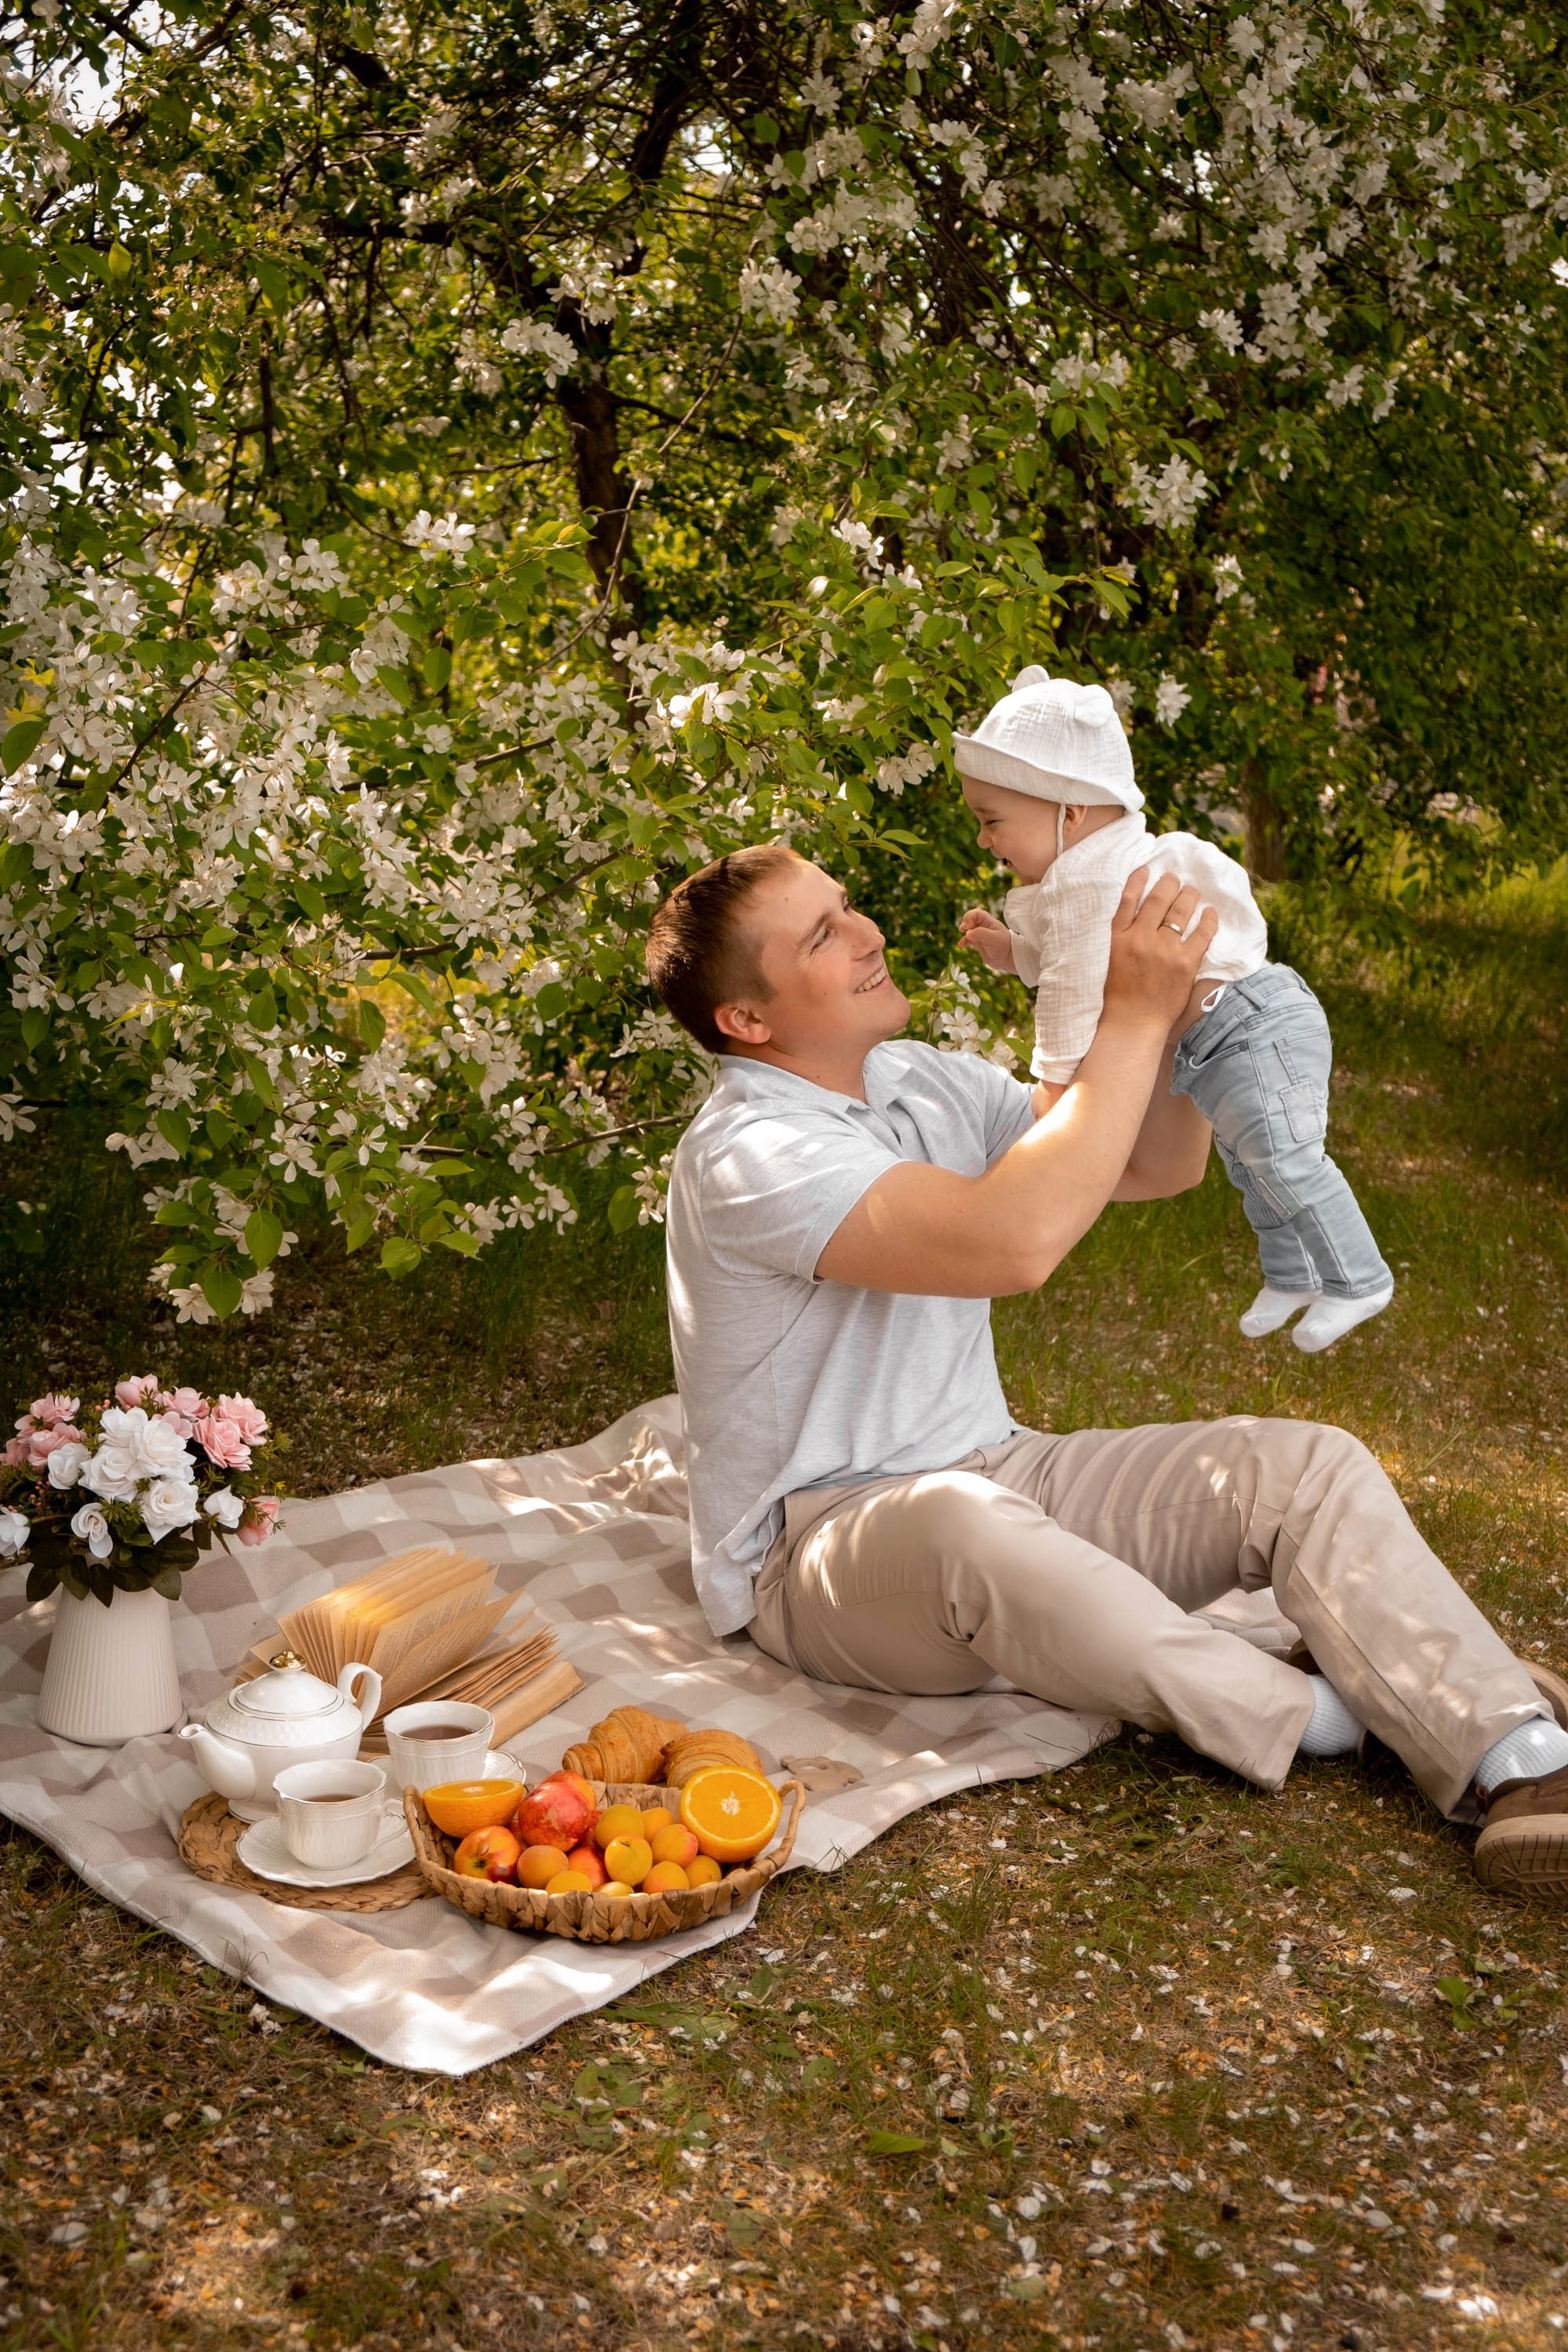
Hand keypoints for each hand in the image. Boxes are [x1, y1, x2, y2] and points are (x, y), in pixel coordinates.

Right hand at [958, 906, 1016, 974]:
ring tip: (962, 933)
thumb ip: (980, 934)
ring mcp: (981, 935)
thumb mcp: (992, 938)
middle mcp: (984, 927)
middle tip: (963, 929)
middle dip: (965, 922)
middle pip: (971, 919)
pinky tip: (961, 945)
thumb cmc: (1003, 946)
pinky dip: (964, 941)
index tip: (968, 926)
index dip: (969, 917)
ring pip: (969, 929)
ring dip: (964, 930)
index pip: (977, 913)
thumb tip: (967, 933)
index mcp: (989, 922)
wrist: (1008, 958)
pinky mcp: (979, 943)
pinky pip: (968, 939)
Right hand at [1101, 867, 1218, 1031]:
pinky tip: (1210, 913)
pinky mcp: (1184, 963)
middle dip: (1169, 884)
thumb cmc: (1114, 998)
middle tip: (1175, 879)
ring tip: (1192, 891)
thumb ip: (1115, 940)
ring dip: (1189, 896)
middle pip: (1158, 899)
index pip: (1127, 898)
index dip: (1139, 880)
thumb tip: (1129, 920)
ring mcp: (1163, 950)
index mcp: (1116, 938)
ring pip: (1180, 911)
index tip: (1147, 869)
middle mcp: (1139, 938)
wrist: (1131, 1025)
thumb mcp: (1105, 962)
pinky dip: (1208, 920)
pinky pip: (1201, 934)